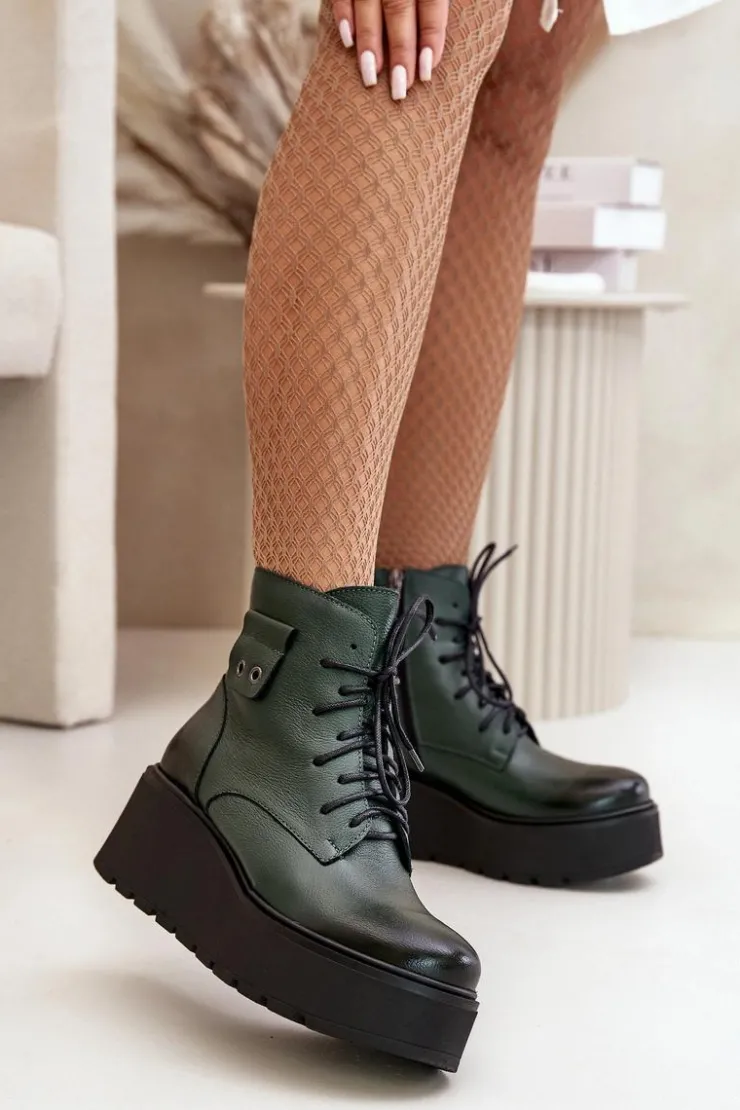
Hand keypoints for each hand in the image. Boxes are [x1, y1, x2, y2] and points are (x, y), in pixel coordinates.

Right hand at [332, 0, 449, 99]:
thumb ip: (436, 4)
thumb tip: (452, 38)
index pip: (431, 3)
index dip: (431, 36)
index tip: (428, 71)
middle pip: (400, 8)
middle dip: (400, 50)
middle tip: (400, 90)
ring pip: (369, 3)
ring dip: (370, 42)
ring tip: (372, 78)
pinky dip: (343, 14)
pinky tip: (348, 43)